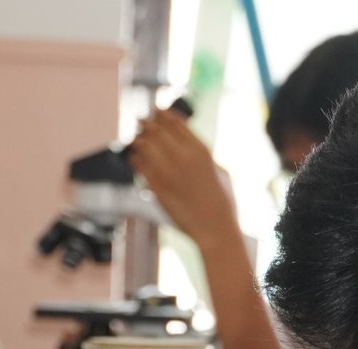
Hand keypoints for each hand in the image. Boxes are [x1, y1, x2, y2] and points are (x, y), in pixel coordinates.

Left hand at [129, 108, 239, 246]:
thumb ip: (202, 156)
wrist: (214, 228)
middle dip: (146, 123)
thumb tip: (190, 147)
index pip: (175, 122)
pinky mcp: (156, 186)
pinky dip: (135, 159)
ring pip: (144, 144)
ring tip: (135, 140)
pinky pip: (139, 165)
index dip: (162, 114)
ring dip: (138, 140)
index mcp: (200, 149)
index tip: (156, 112)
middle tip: (139, 120)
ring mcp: (167, 171)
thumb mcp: (220, 171)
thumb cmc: (222, 202)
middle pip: (156, 129)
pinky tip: (135, 159)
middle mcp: (182, 156)